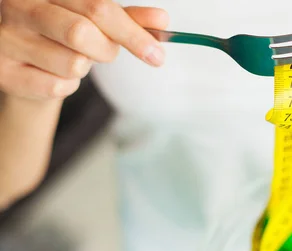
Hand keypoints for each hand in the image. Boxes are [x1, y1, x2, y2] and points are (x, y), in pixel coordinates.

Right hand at [0, 0, 168, 99]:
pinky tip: (53, 73)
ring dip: (84, 68)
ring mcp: (7, 39)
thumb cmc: (62, 33)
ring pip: (72, 65)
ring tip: (71, 59)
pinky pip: (57, 87)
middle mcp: (19, 7)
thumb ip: (126, 19)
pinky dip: (67, 86)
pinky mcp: (4, 72)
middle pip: (80, 33)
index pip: (99, 7)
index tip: (157, 54)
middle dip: (106, 50)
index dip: (133, 33)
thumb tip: (161, 20)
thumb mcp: (94, 20)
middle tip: (108, 54)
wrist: (23, 62)